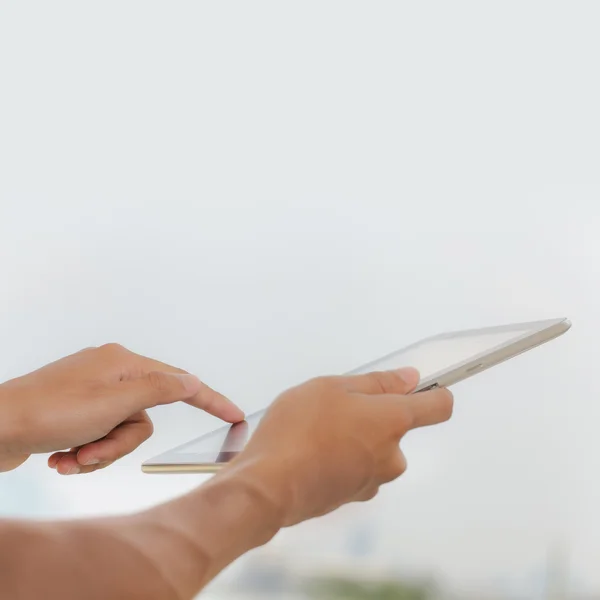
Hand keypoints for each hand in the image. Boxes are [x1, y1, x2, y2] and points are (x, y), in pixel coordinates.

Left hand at [0, 344, 242, 473]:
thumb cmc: (47, 411)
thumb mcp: (114, 402)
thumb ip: (160, 389)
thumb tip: (190, 380)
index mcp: (123, 363)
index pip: (179, 382)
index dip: (210, 400)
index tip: (234, 415)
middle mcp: (110, 373)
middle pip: (143, 418)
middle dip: (119, 444)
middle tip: (92, 451)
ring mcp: (91, 392)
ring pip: (120, 432)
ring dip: (98, 452)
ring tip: (71, 457)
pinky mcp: (76, 411)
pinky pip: (99, 436)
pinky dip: (84, 452)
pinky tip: (61, 457)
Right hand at [221, 367, 452, 526]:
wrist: (268, 487)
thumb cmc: (297, 431)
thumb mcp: (331, 388)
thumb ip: (376, 382)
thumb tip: (409, 379)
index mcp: (392, 422)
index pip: (439, 407)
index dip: (435, 393)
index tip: (423, 387)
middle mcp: (391, 456)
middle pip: (395, 428)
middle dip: (371, 416)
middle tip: (336, 406)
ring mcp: (372, 481)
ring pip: (371, 449)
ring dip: (353, 438)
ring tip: (315, 430)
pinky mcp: (351, 497)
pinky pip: (354, 468)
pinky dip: (340, 458)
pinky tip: (310, 452)